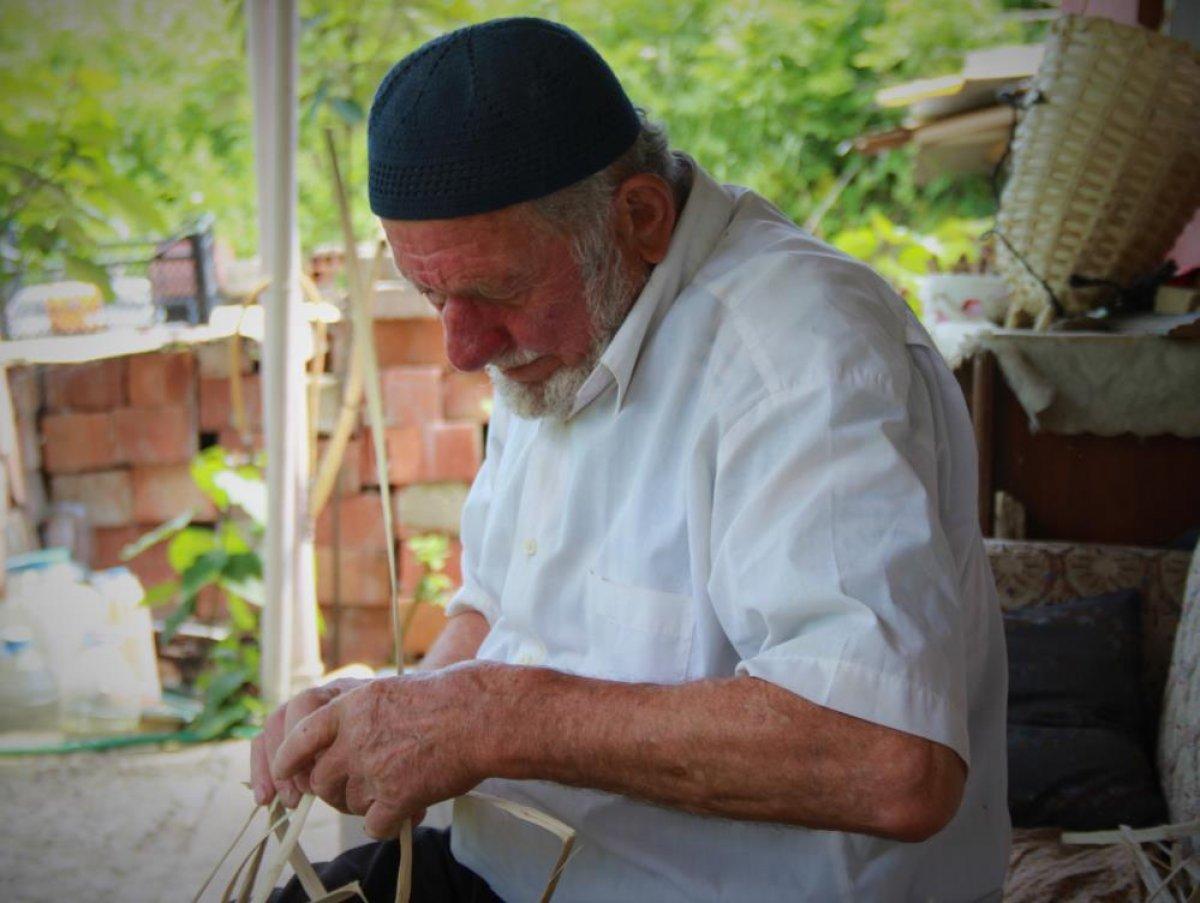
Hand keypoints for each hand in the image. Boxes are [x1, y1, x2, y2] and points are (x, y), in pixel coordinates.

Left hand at [272, 662, 494, 837]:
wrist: (482, 714)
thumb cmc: (447, 697)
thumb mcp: (391, 690)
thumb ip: (361, 715)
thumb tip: (341, 741)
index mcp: (351, 706)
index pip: (299, 734)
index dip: (286, 758)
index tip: (282, 772)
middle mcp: (355, 738)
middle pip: (321, 780)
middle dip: (333, 790)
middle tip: (357, 789)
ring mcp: (374, 769)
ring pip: (349, 804)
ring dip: (366, 804)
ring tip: (394, 792)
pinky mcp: (397, 796)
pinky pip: (374, 825)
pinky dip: (387, 824)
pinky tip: (406, 810)